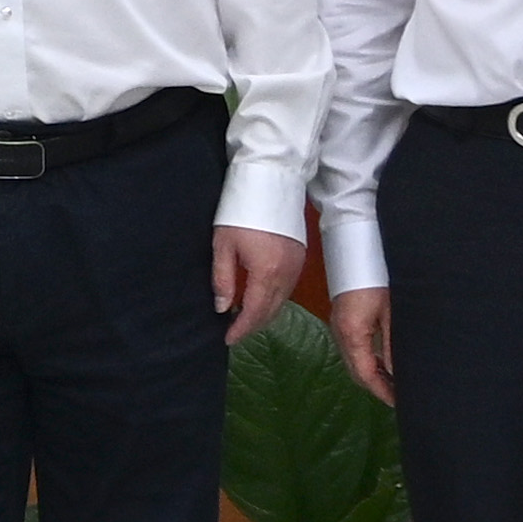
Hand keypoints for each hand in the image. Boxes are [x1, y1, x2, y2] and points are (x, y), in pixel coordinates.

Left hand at [211, 222, 305, 341]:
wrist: (271, 182)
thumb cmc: (241, 210)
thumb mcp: (223, 245)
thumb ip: (223, 279)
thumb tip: (222, 307)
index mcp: (266, 273)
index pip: (254, 312)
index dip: (241, 329)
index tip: (228, 339)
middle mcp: (286, 274)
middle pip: (270, 312)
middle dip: (252, 326)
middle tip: (234, 333)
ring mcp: (296, 267)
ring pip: (281, 303)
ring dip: (264, 315)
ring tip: (243, 320)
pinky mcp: (300, 259)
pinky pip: (287, 291)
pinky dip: (274, 302)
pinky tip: (259, 300)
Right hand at [327, 286, 395, 405]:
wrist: (356, 253)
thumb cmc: (376, 278)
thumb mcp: (390, 313)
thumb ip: (391, 345)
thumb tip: (395, 372)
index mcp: (353, 335)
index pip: (365, 375)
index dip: (381, 391)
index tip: (397, 402)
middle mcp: (341, 335)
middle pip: (356, 373)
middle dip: (376, 387)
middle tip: (398, 396)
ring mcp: (338, 328)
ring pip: (353, 363)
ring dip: (371, 375)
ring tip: (393, 382)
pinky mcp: (341, 322)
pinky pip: (352, 351)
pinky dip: (366, 362)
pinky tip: (381, 363)